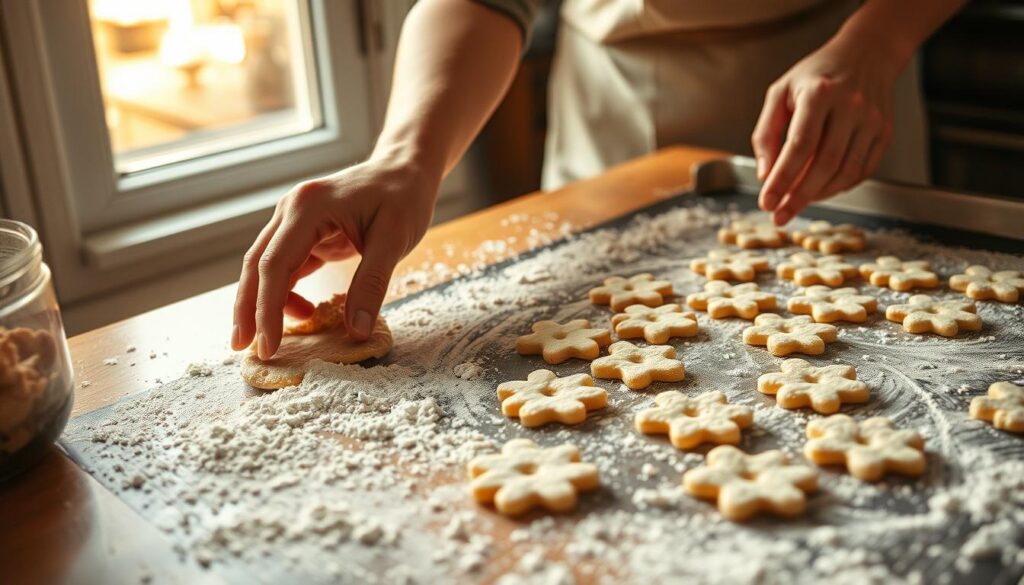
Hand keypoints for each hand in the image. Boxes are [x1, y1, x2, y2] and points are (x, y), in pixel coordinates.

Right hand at [231, 152, 440, 358]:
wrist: (406, 168)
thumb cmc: (403, 197)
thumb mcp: (395, 240)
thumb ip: (372, 284)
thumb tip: (357, 330)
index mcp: (308, 208)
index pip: (275, 265)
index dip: (267, 309)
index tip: (268, 346)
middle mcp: (291, 210)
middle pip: (257, 265)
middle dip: (247, 310)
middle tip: (242, 349)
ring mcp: (294, 219)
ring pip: (265, 266)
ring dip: (261, 303)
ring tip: (267, 340)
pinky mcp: (304, 231)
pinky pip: (285, 265)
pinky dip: (285, 292)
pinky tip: (302, 312)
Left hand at [752, 31, 902, 224]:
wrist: (867, 53)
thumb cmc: (816, 75)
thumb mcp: (780, 93)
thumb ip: (766, 133)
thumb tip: (765, 175)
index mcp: (820, 93)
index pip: (800, 145)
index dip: (782, 179)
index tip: (767, 203)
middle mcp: (851, 106)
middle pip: (825, 163)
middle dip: (799, 196)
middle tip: (780, 216)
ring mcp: (872, 121)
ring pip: (846, 171)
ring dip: (818, 195)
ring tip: (796, 204)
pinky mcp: (885, 133)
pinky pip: (863, 171)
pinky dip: (839, 187)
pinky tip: (820, 190)